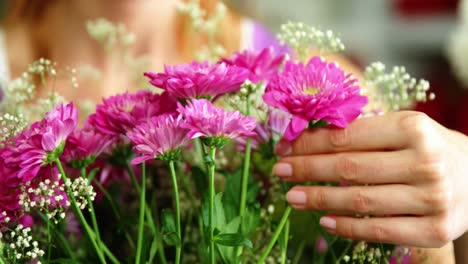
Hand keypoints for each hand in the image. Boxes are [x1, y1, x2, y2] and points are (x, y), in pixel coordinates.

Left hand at [273, 111, 467, 247]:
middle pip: (350, 169)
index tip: (283, 148)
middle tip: (279, 171)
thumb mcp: (400, 129)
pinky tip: (324, 221)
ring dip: (319, 200)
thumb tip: (304, 139)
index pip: (346, 137)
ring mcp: (433, 199)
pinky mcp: (436, 230)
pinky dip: (348, 227)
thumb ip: (360, 133)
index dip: (309, 144)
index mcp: (413, 128)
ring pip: (360, 201)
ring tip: (292, 197)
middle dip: (307, 170)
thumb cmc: (427, 148)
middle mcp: (425, 162)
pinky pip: (380, 231)